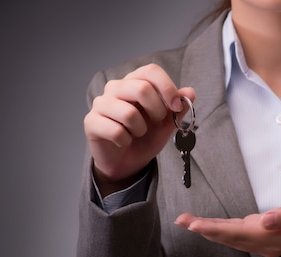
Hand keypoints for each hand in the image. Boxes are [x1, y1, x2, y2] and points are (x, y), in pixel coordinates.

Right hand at [83, 63, 195, 194]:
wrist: (127, 161)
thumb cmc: (145, 138)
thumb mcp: (166, 124)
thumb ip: (178, 109)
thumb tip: (190, 92)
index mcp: (135, 82)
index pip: (151, 71)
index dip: (167, 87)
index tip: (176, 106)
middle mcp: (116, 88)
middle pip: (141, 88)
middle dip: (156, 111)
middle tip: (156, 122)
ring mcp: (101, 104)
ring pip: (129, 113)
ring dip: (140, 130)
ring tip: (137, 133)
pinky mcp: (91, 122)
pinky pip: (116, 131)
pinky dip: (126, 141)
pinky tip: (123, 142)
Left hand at [175, 189, 280, 256]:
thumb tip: (265, 221)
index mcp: (273, 237)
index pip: (238, 233)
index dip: (215, 229)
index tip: (194, 225)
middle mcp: (265, 243)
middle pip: (229, 238)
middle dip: (204, 229)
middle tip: (180, 221)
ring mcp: (263, 242)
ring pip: (231, 237)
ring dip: (209, 230)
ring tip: (187, 222)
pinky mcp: (263, 235)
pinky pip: (236, 235)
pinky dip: (220, 229)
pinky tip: (208, 226)